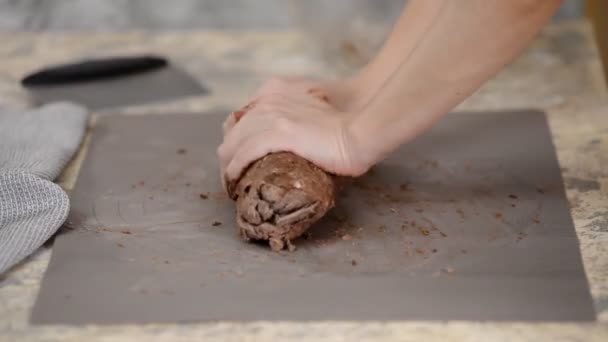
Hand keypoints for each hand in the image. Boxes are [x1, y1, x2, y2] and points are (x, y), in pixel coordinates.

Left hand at [218, 88, 370, 185]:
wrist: (360, 131)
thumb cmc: (348, 124)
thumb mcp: (316, 109)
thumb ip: (299, 114)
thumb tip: (297, 136)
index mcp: (277, 89)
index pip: (244, 114)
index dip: (237, 136)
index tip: (238, 155)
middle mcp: (270, 99)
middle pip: (235, 128)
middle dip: (229, 152)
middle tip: (232, 175)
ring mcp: (273, 116)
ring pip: (235, 142)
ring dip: (228, 164)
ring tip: (230, 183)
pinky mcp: (277, 134)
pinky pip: (244, 153)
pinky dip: (235, 168)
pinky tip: (234, 180)